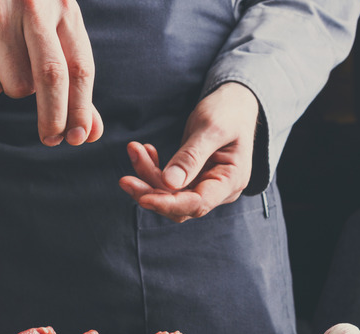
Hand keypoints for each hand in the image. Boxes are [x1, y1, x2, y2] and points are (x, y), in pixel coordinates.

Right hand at [0, 0, 102, 145]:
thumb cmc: (20, 24)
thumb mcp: (55, 43)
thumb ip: (74, 87)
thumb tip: (89, 132)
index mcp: (65, 9)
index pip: (80, 67)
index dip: (81, 108)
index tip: (80, 137)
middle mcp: (34, 6)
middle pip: (51, 75)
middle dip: (54, 116)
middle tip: (52, 139)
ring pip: (17, 84)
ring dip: (15, 88)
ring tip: (7, 64)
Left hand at [119, 82, 258, 222]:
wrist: (235, 102)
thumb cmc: (228, 111)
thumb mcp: (211, 127)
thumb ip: (191, 156)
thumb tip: (170, 183)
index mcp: (231, 181)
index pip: (198, 204)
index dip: (168, 204)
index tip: (143, 198)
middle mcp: (219, 190)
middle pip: (179, 205)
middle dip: (150, 192)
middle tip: (124, 179)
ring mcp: (205, 185)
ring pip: (169, 194)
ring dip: (148, 176)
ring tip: (134, 150)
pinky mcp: (192, 178)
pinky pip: (168, 183)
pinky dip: (153, 169)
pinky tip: (145, 152)